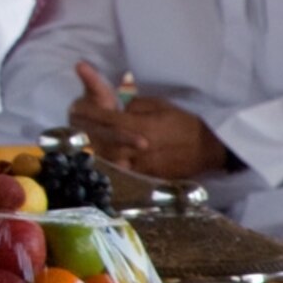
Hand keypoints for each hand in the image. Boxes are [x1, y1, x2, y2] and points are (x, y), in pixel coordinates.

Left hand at [71, 67, 229, 178]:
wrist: (209, 148)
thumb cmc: (185, 123)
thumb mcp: (161, 106)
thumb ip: (135, 106)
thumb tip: (120, 110)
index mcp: (141, 126)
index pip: (107, 119)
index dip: (90, 113)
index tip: (75, 108)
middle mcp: (139, 147)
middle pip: (103, 142)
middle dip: (87, 133)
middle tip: (73, 127)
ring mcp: (143, 164)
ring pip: (111, 158)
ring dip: (97, 151)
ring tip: (82, 143)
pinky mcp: (148, 176)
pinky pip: (124, 170)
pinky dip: (112, 164)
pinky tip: (102, 159)